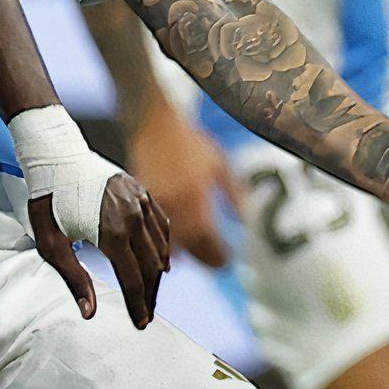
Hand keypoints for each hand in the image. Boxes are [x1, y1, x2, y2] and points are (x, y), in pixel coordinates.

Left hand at [30, 175, 172, 327]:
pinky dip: (164, 248)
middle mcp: (133, 216)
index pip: (133, 279)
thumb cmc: (48, 199)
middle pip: (152, 266)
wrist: (56, 155)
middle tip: (145, 314)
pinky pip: (163, 226)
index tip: (140, 323)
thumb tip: (89, 312)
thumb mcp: (50, 242)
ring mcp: (142, 201)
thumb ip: (73, 277)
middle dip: (149, 295)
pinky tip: (161, 264)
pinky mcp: (144, 191)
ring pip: (161, 248)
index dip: (137, 305)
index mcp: (111, 231)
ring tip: (149, 294)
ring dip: (158, 275)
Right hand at [127, 113, 242, 265]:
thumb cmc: (190, 142)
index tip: (228, 258)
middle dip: (204, 259)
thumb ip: (234, 194)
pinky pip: (154, 231)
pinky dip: (165, 242)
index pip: (208, 238)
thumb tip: (246, 221)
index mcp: (196, 196)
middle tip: (217, 263)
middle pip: (189, 247)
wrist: (154, 124)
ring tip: (196, 259)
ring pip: (168, 243)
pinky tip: (175, 244)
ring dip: (184, 255)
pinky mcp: (142, 202)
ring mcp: (156, 204)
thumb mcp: (220, 164)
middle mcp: (175, 204)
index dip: (219, 254)